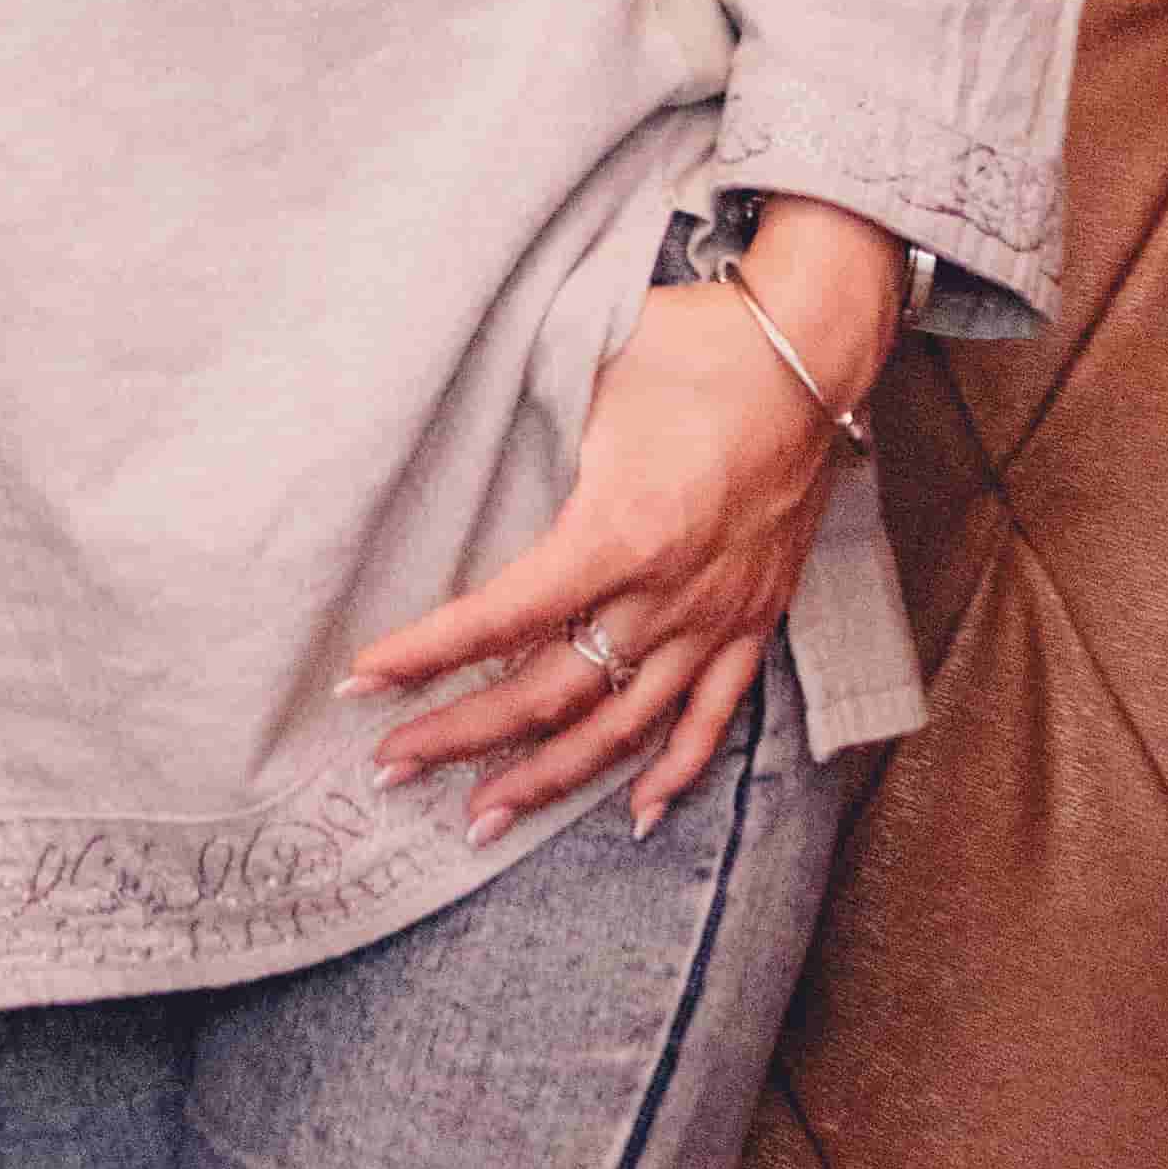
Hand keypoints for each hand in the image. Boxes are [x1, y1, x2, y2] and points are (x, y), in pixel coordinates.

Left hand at [344, 204, 897, 833]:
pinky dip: (676, 772)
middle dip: (463, 737)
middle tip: (390, 766)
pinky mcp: (754, 621)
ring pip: (622, 728)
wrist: (803, 353)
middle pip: (550, 693)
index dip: (427, 656)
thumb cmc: (687, 349)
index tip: (363, 682)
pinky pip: (714, 718)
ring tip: (482, 819)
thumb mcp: (586, 375)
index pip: (502, 618)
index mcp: (618, 532)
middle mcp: (666, 594)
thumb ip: (525, 431)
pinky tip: (638, 815)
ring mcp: (715, 617)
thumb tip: (447, 447)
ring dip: (548, 778)